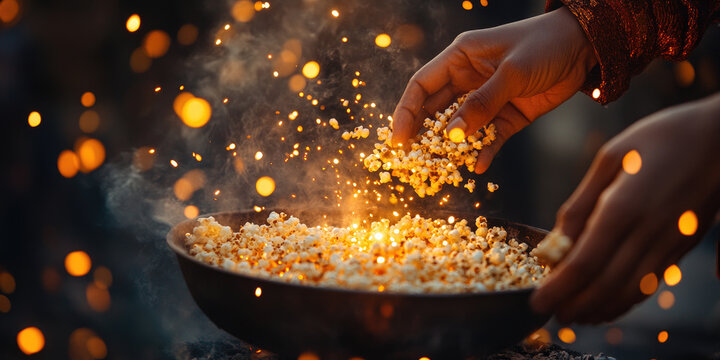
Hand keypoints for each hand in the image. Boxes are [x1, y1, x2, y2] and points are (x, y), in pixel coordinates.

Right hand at [391, 7, 596, 172]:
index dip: (405, 113)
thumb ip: (483, 103)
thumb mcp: (512, 72)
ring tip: (445, 171)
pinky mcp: (507, 116)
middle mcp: (468, 80)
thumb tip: (453, 135)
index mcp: (461, 58)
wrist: (586, 48)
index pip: (422, 86)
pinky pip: (489, 138)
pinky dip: (483, 152)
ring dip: (453, 149)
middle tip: (415, 161)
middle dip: (425, 136)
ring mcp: (487, 100)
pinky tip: (478, 167)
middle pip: (436, 111)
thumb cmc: (545, 46)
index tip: (398, 141)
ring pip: (461, 129)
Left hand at [530, 93, 719, 323]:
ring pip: (631, 291)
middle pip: (606, 285)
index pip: (585, 263)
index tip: (536, 302)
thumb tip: (555, 240)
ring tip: (574, 315)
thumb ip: (582, 201)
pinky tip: (607, 304)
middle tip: (550, 314)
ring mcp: (670, 243)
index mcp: (624, 206)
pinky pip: (651, 283)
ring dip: (600, 309)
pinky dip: (626, 301)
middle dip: (575, 306)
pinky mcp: (683, 247)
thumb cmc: (662, 138)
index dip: (558, 289)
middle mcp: (649, 231)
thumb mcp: (612, 157)